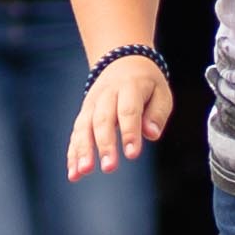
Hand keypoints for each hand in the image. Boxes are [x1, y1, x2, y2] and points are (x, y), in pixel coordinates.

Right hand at [65, 50, 170, 177]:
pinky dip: (73, 153)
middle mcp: (106, 95)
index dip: (130, 133)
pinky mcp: (84, 114)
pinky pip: (76, 134)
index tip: (132, 154)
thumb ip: (157, 113)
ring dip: (82, 150)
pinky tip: (74, 173)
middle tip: (109, 167)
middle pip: (102, 120)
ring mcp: (92, 104)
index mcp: (129, 87)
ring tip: (83, 171)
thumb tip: (151, 134)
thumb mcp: (161, 92)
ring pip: (83, 126)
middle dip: (104, 145)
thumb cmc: (146, 84)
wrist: (122, 60)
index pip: (128, 111)